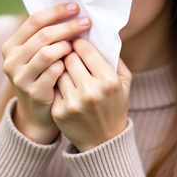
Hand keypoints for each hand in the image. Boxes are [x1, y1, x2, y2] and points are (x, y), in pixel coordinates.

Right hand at [1, 3, 91, 143]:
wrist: (37, 113)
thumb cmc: (43, 75)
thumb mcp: (36, 54)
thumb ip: (45, 35)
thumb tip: (70, 8)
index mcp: (11, 45)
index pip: (34, 20)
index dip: (56, 11)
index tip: (75, 7)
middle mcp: (11, 60)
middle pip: (43, 35)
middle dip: (68, 26)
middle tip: (86, 22)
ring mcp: (20, 77)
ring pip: (47, 52)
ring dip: (66, 47)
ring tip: (75, 47)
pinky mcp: (32, 92)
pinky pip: (53, 72)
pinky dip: (65, 65)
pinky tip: (72, 65)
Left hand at [51, 37, 131, 151]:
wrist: (104, 141)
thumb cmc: (115, 104)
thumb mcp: (124, 81)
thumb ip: (113, 57)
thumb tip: (98, 34)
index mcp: (108, 81)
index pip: (85, 49)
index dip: (78, 42)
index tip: (76, 41)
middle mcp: (90, 91)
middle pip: (69, 57)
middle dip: (68, 52)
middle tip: (67, 51)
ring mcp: (73, 103)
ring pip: (57, 70)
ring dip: (59, 66)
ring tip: (64, 67)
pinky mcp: (59, 112)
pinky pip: (52, 85)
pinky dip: (55, 81)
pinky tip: (60, 82)